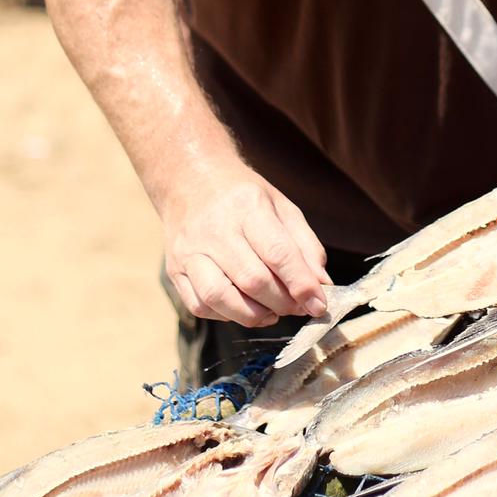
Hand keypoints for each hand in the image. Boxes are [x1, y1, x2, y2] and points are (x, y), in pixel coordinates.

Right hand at [161, 161, 331, 326]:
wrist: (189, 180)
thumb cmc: (243, 197)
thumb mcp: (282, 207)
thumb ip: (306, 246)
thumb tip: (322, 285)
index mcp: (247, 206)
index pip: (278, 253)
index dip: (301, 284)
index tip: (318, 305)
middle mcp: (214, 229)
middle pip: (252, 280)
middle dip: (282, 303)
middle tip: (297, 307)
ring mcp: (190, 251)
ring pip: (220, 297)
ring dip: (254, 315)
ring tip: (273, 312)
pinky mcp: (175, 269)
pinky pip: (199, 305)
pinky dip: (226, 316)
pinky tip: (244, 308)